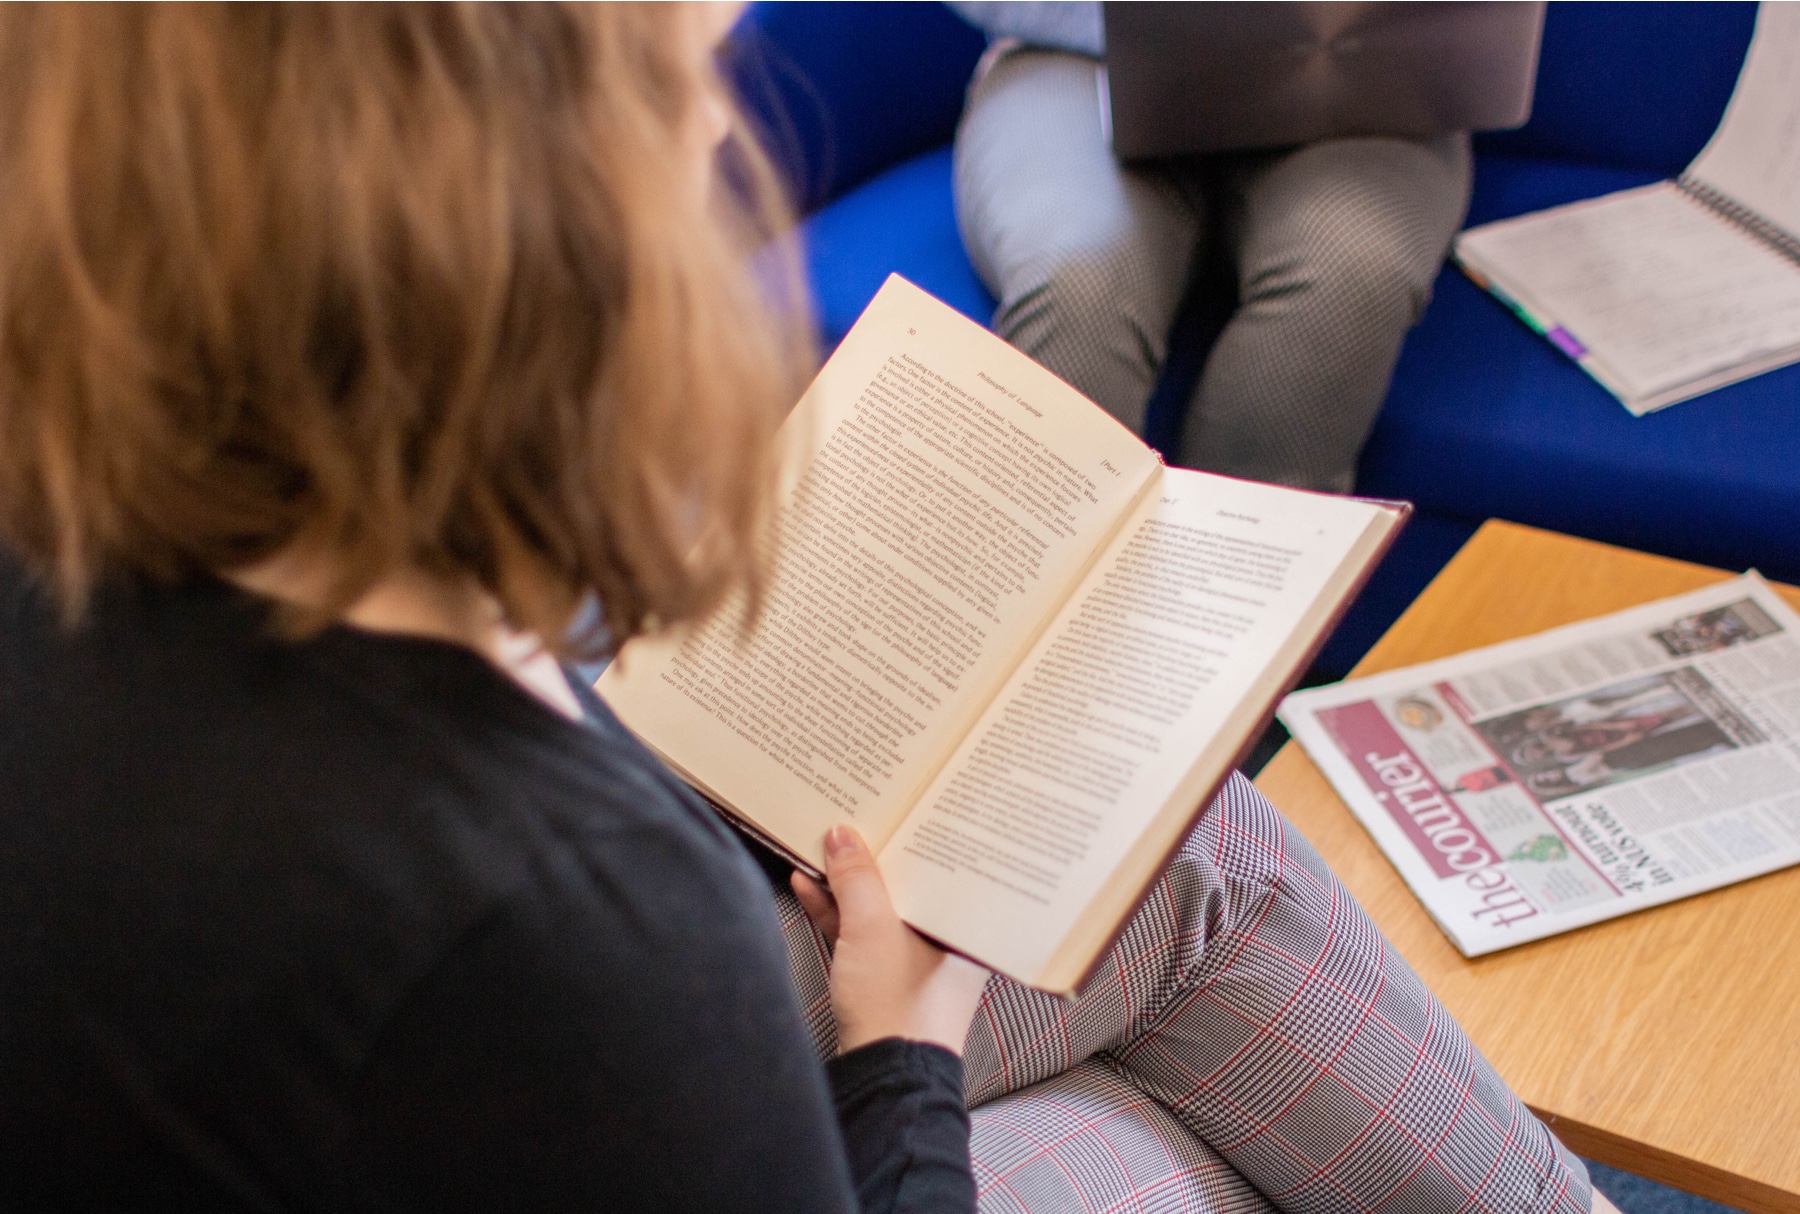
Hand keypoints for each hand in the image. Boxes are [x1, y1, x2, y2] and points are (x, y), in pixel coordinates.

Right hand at [791, 824, 990, 1055]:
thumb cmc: (897, 1006)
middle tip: (846, 819)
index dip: (910, 831)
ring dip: (845, 881)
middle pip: (905, 882)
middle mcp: (944, 938)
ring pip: (878, 906)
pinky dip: (835, 910)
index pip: (939, 863)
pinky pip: (859, 931)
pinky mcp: (882, 977)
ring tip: (815, 846)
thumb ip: (857, 878)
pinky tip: (807, 885)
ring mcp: (913, 959)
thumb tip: (842, 835)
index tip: (885, 805)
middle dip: (870, 855)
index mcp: (962, 922)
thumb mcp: (872, 929)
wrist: (885, 1077)